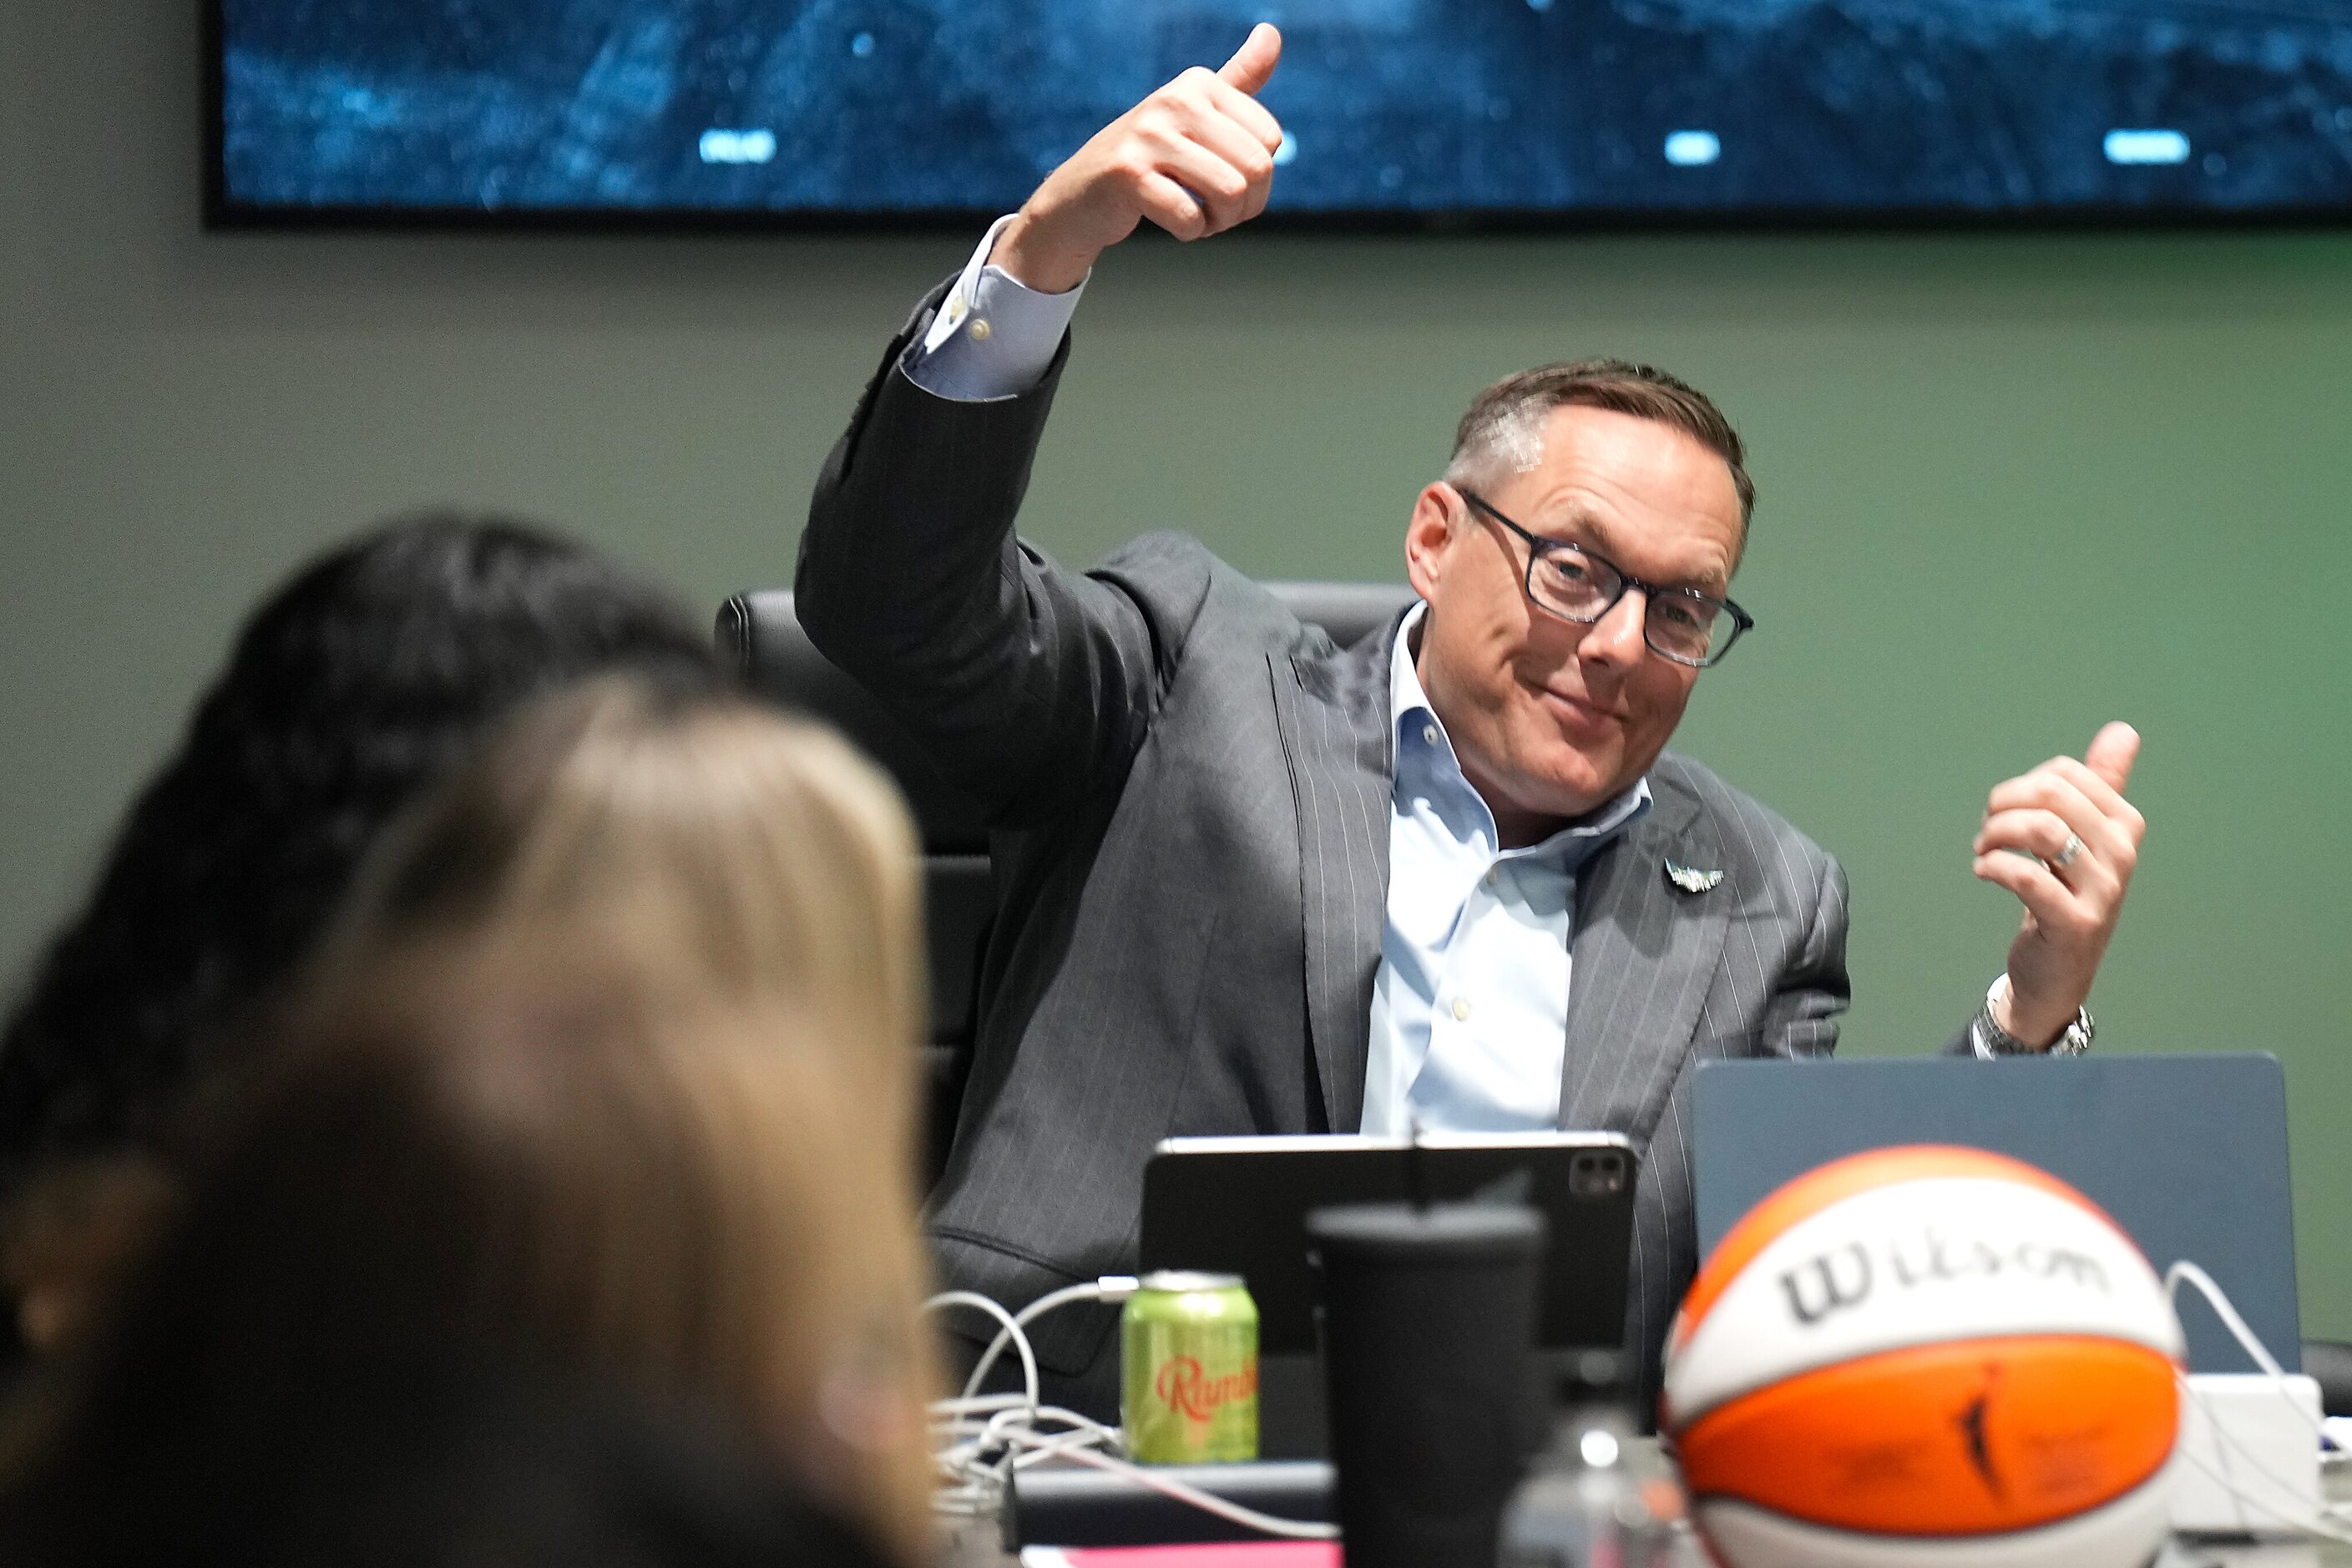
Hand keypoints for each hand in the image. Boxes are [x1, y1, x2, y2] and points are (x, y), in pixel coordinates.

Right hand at [989, 24, 1284, 292]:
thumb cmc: (1149, 155)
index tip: (1230, 181)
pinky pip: (1190, 216)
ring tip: (1201, 219)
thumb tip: (1272, 32)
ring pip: (1229, 192)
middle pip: (1256, 167)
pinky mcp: (1129, 174)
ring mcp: (1149, 136)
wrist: (1082, 191)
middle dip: (1246, 205)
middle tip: (1220, 212)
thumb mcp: (1196, 111)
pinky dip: (1191, 232)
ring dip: (1221, 221)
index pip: (1270, 138)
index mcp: (1198, 83)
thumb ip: (1238, 78)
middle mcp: (1174, 100)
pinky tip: (1176, 224)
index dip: (1261, 176)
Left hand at [1971, 722, 2145, 1047]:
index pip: (2065, 774)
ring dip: (1995, 833)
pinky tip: (1984, 872)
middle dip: (2003, 804)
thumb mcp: (2084, 838)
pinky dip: (1993, 867)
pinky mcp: (2074, 921)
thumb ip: (2101, 784)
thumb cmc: (2067, 895)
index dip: (2022, 785)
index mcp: (2124, 824)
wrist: (2059, 971)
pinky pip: (2025, 876)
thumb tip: (2123, 731)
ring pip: (2040, 830)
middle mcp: (2121, 853)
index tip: (2007, 810)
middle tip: (1987, 829)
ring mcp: (2102, 889)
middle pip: (2051, 796)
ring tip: (1983, 850)